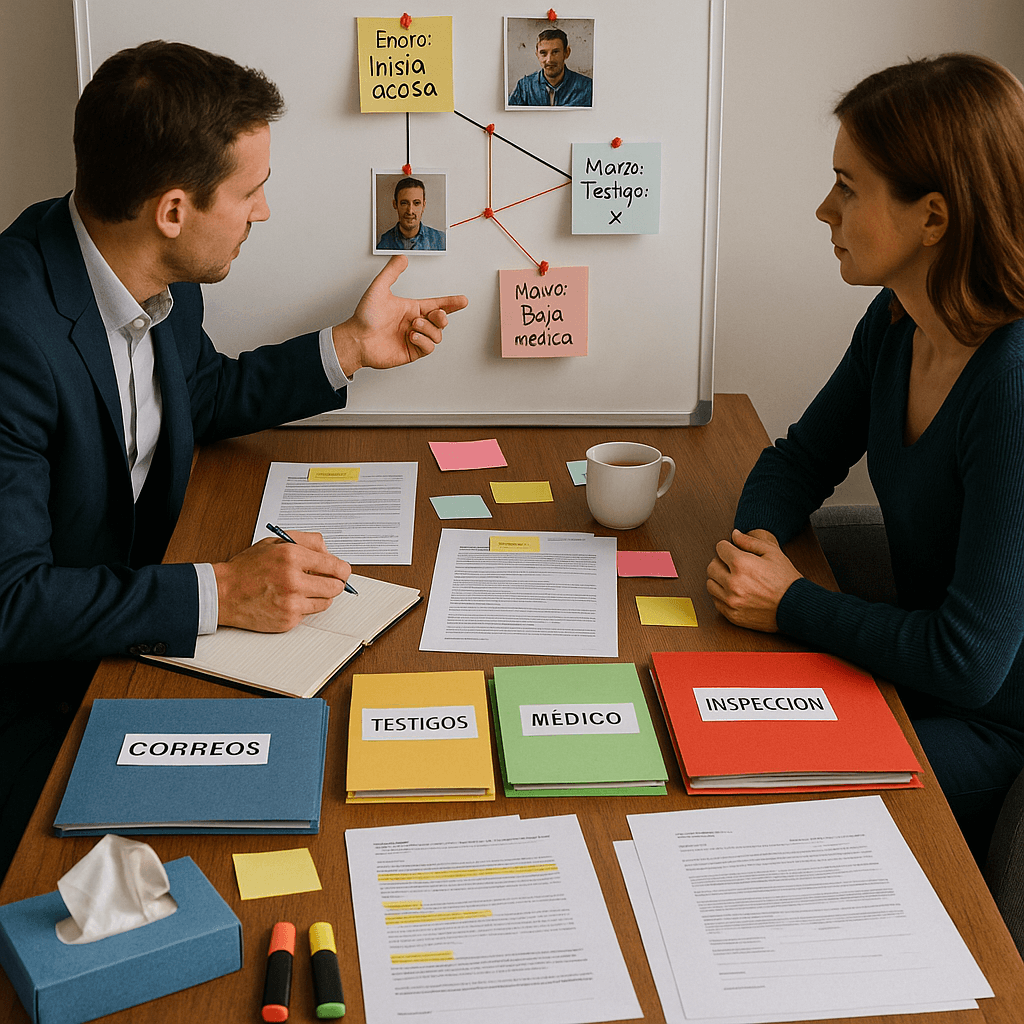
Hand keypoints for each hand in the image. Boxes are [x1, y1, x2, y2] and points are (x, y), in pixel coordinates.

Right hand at [213, 531, 351, 631]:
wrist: (223, 593)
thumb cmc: (247, 568)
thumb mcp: (275, 542)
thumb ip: (306, 541)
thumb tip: (330, 552)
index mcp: (292, 556)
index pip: (336, 566)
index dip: (342, 570)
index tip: (341, 571)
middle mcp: (293, 580)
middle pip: (336, 587)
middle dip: (334, 583)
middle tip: (325, 580)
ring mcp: (291, 603)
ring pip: (326, 602)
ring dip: (320, 595)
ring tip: (302, 589)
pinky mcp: (287, 620)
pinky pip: (309, 614)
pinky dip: (304, 607)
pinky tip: (289, 599)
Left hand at [332, 254, 468, 375]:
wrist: (356, 339)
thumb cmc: (364, 317)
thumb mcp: (379, 289)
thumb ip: (392, 272)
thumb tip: (402, 258)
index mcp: (411, 308)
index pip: (436, 304)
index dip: (451, 303)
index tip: (462, 300)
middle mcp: (415, 323)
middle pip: (441, 320)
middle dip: (442, 316)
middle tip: (434, 314)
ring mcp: (415, 338)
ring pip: (437, 335)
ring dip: (428, 328)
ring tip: (413, 326)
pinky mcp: (412, 352)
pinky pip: (429, 348)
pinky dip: (424, 341)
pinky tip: (411, 336)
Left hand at [706, 529, 801, 632]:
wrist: (795, 607)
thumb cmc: (786, 581)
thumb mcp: (773, 553)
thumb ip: (750, 541)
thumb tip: (734, 534)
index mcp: (741, 564)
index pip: (720, 548)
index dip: (727, 547)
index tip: (733, 551)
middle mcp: (733, 583)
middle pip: (711, 566)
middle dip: (721, 562)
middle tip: (732, 564)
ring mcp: (731, 600)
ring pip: (710, 584)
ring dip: (719, 579)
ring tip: (733, 578)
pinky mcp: (732, 614)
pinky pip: (716, 601)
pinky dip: (721, 595)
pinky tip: (734, 592)